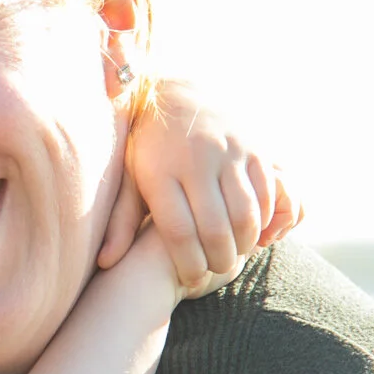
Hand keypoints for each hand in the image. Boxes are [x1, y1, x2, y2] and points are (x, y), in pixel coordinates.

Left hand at [97, 79, 303, 286]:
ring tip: (233, 254)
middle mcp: (196, 159)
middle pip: (215, 228)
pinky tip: (250, 229)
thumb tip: (106, 263)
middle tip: (215, 270)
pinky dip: (262, 218)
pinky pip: (266, 193)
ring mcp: (228, 151)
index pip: (178, 232)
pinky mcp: (254, 146)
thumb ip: (120, 221)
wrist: (176, 94)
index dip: (188, 263)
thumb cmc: (147, 148)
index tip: (190, 278)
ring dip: (243, 244)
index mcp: (160, 171)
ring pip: (245, 215)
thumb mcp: (128, 179)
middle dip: (218, 260)